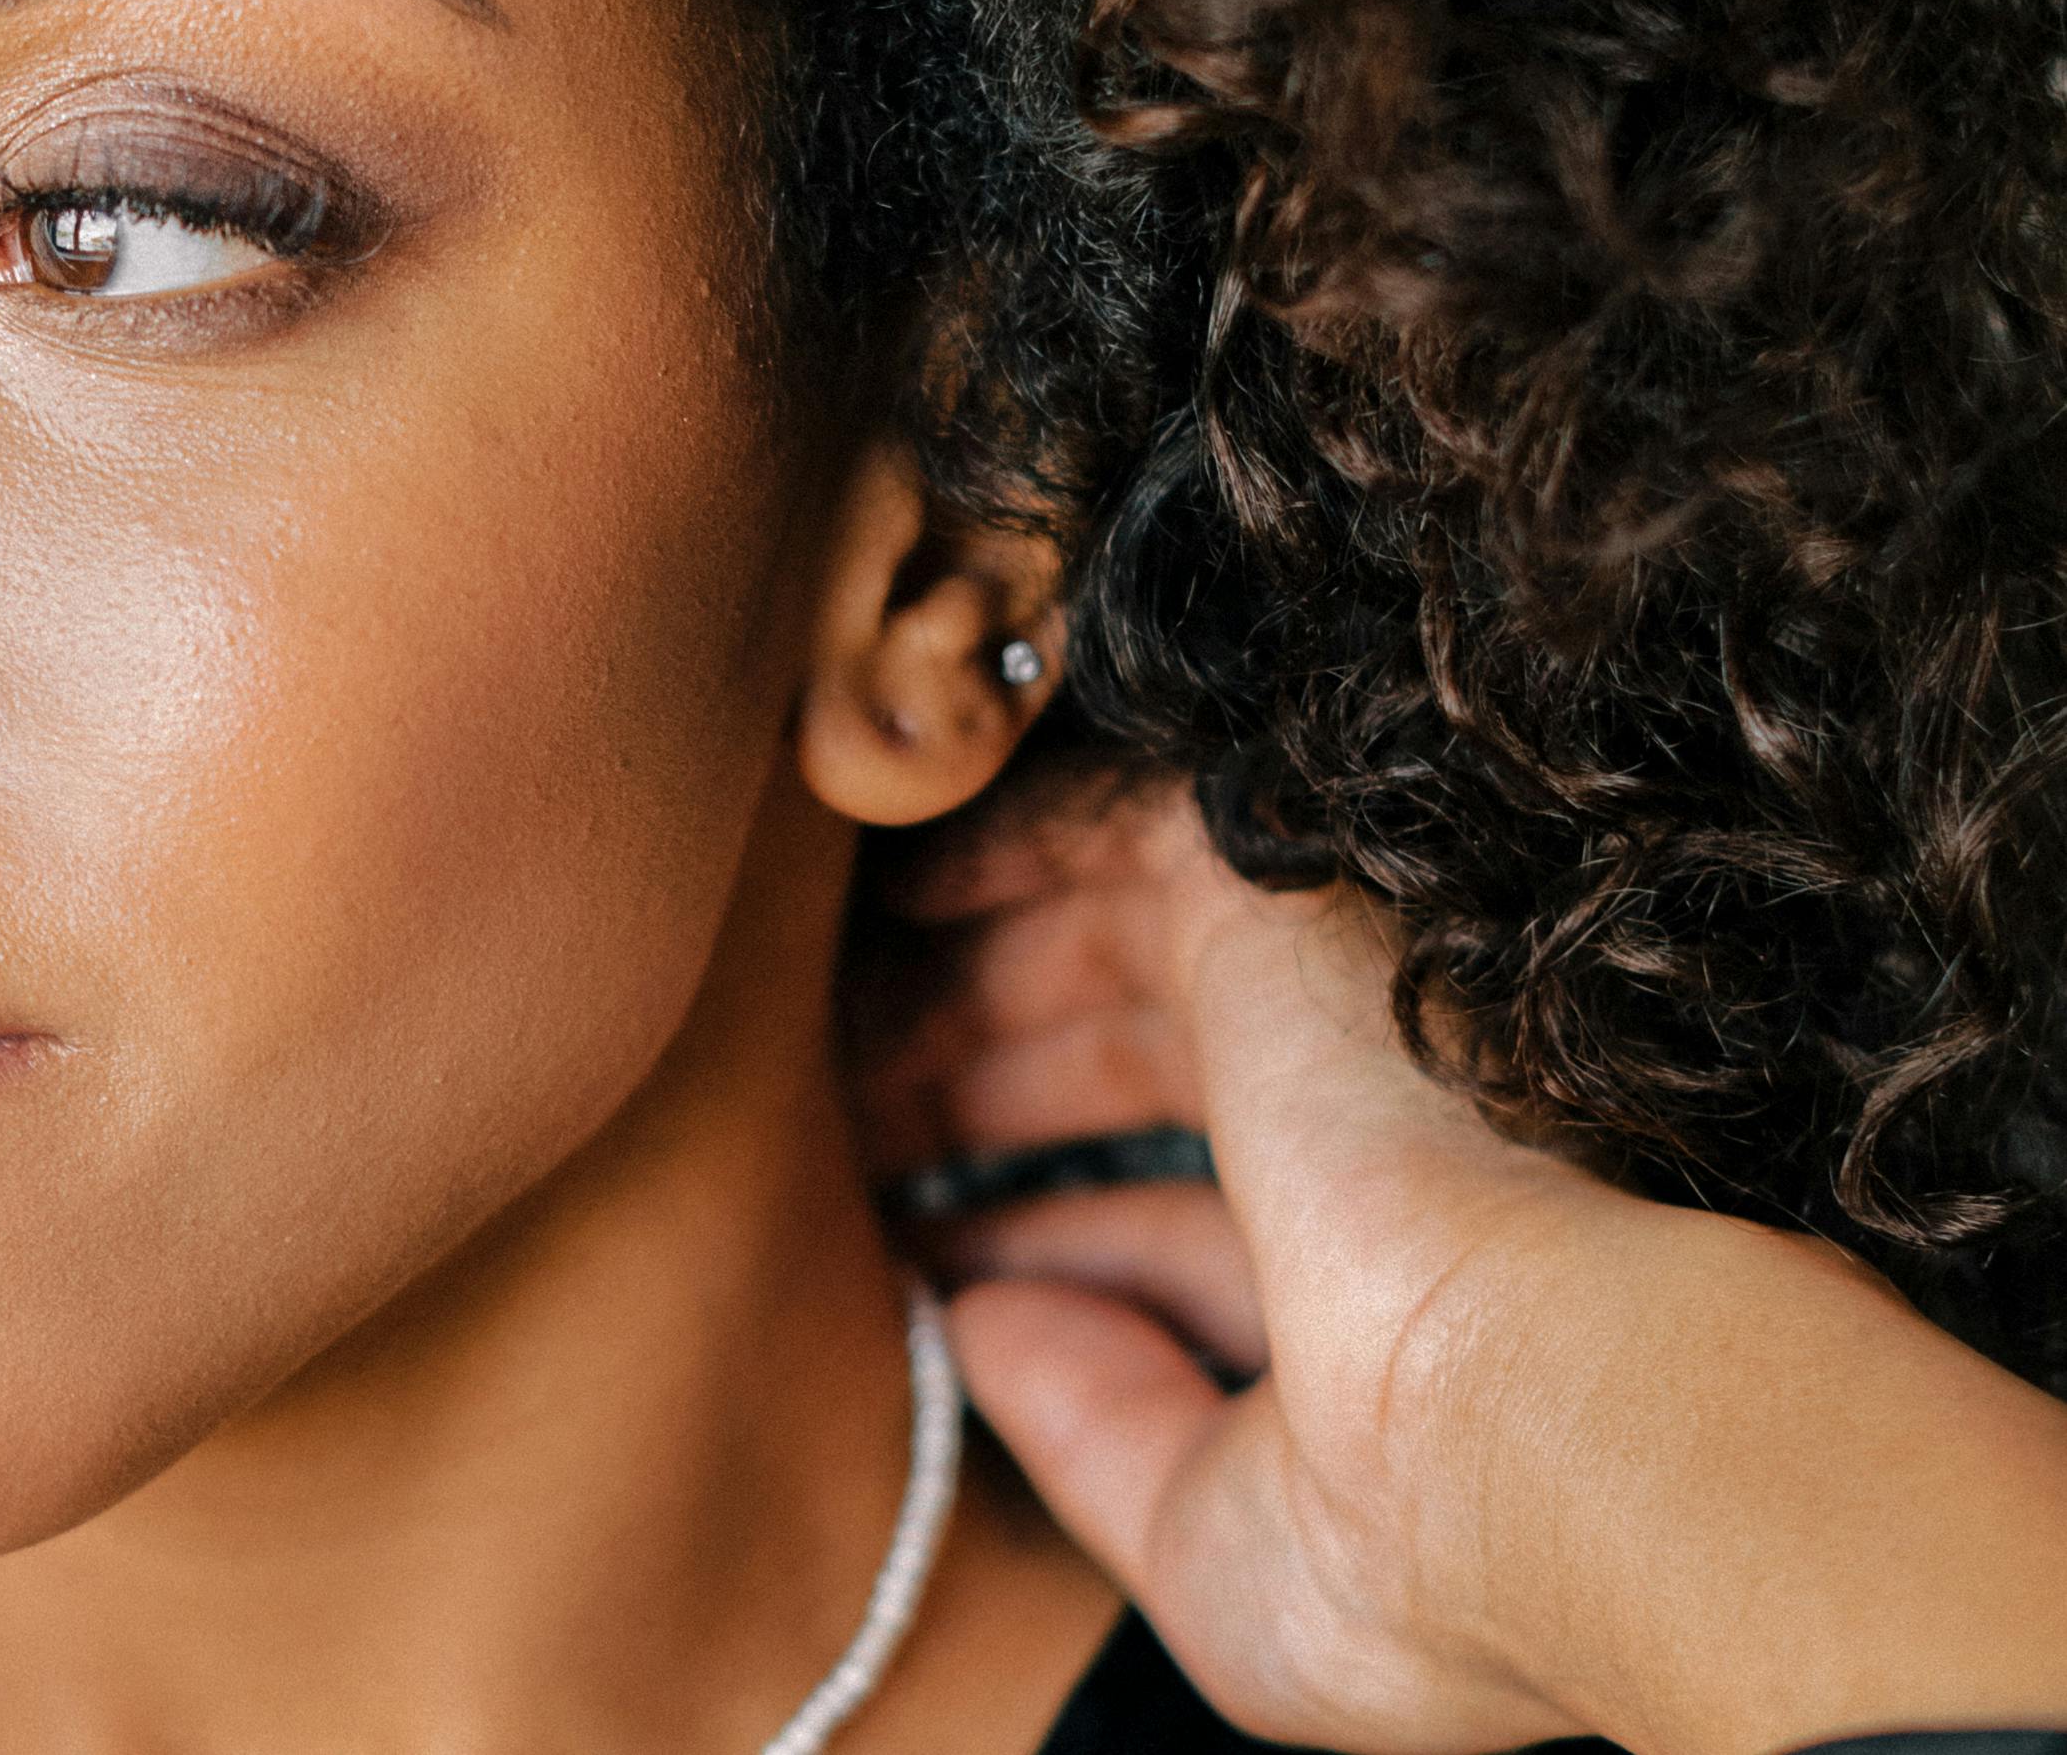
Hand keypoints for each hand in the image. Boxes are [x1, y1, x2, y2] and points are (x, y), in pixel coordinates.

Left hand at [856, 759, 2066, 1754]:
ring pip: (1106, 947)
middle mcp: (1357, 1140)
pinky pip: (1111, 830)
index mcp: (1376, 1296)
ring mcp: (1322, 1022)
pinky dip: (997, 845)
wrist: (1551, 1428)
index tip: (924, 1246)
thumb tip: (979, 1324)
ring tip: (830, 1012)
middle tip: (848, 1107)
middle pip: (1132, 1068)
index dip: (1047, 1234)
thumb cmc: (1417, 1550)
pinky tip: (899, 884)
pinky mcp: (1275, 915)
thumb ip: (1091, 1432)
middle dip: (988, 1085)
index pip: (1179, 1230)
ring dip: (965, 977)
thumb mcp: (1215, 1550)